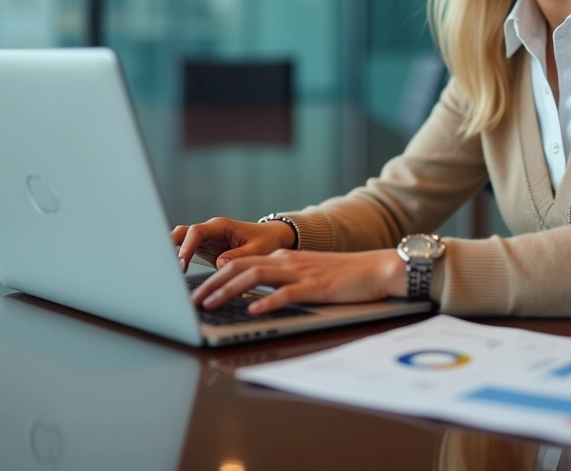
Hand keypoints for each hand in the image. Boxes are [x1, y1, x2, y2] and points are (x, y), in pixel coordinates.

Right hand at [172, 217, 296, 271]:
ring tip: (165, 271)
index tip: (182, 263)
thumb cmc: (266, 241)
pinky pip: (185, 250)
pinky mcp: (204, 248)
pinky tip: (172, 272)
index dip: (187, 246)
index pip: (197, 232)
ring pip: (180, 240)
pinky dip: (177, 258)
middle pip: (182, 233)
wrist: (270, 238)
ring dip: (171, 252)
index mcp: (221, 226)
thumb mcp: (257, 250)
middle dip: (171, 247)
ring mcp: (205, 239)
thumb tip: (220, 265)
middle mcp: (210, 230)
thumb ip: (239, 256)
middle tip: (166, 268)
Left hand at [189, 248, 408, 314]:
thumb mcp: (306, 274)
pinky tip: (253, 311)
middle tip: (193, 302)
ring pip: (254, 277)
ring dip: (228, 292)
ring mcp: (300, 273)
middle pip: (239, 268)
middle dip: (211, 285)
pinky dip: (267, 302)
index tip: (197, 293)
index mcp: (282, 258)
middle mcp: (286, 262)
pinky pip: (286, 293)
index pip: (239, 264)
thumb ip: (281, 280)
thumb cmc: (343, 276)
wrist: (376, 268)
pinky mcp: (315, 287)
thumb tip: (255, 297)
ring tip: (211, 305)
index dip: (214, 278)